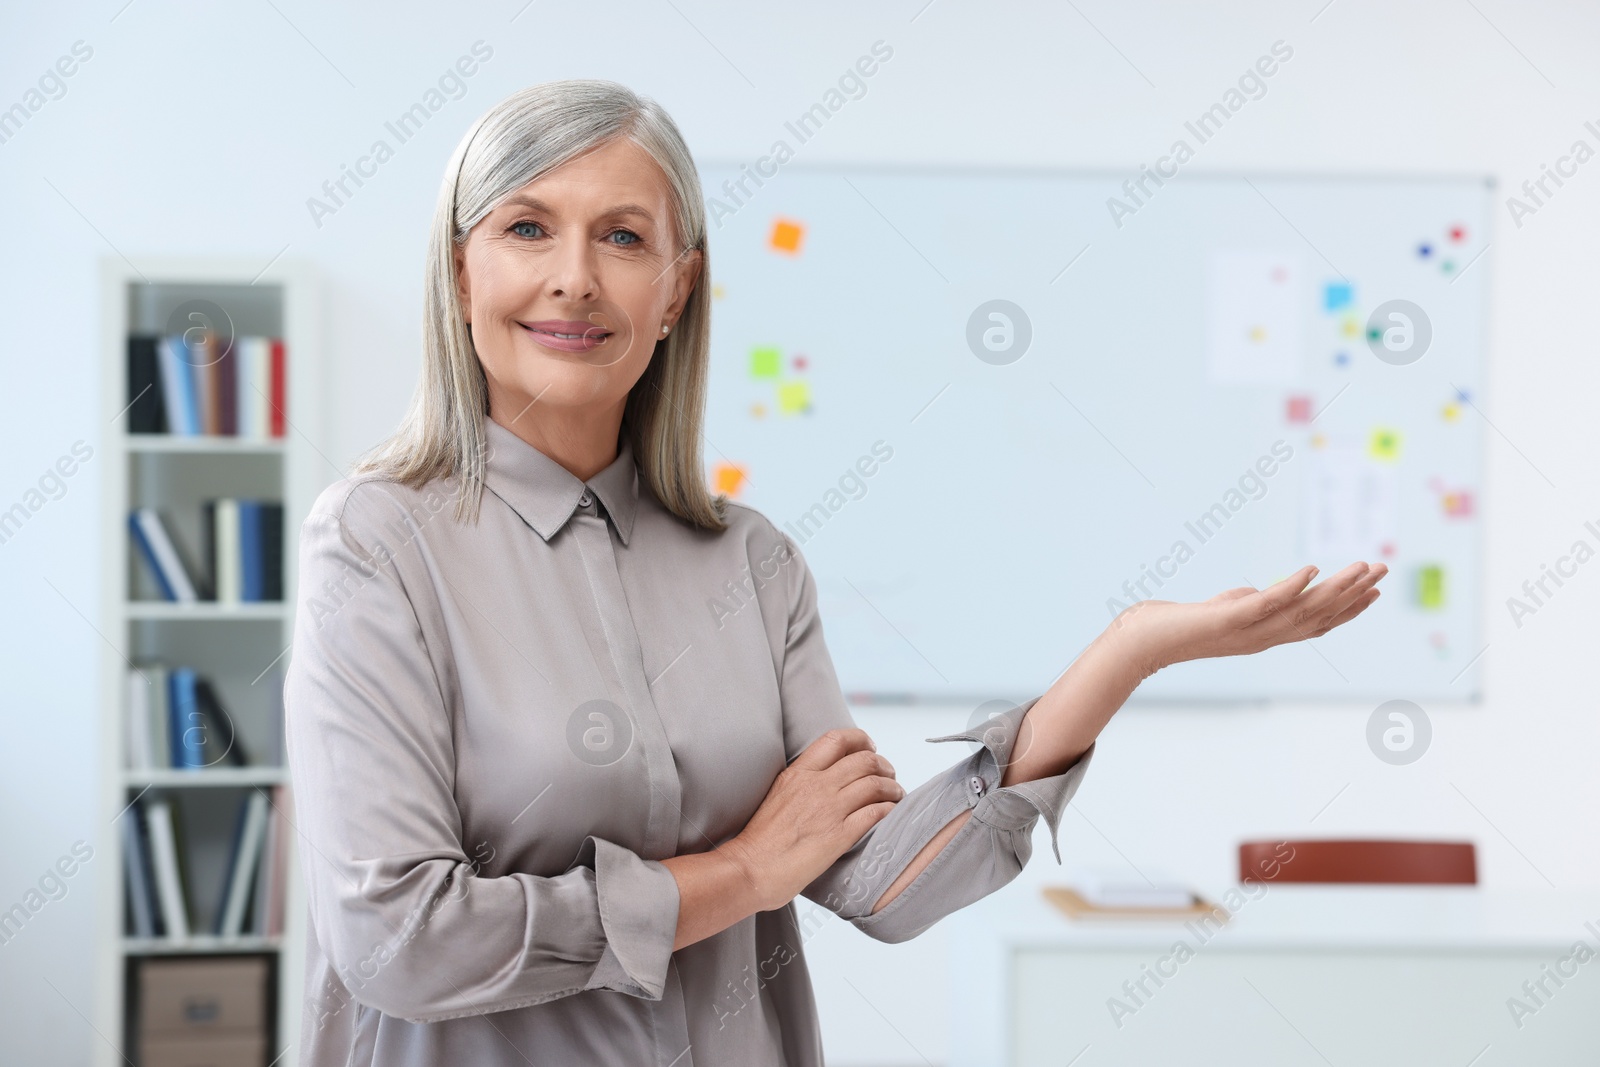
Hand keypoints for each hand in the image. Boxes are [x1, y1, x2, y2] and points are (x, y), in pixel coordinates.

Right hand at [725, 728, 904, 911]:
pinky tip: (891, 813)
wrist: (751, 868)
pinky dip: (889, 810)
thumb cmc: (761, 839)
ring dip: (892, 788)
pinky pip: (876, 813)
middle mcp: (816, 786)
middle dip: (883, 765)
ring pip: (875, 784)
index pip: (836, 740)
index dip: (860, 739)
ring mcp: (829, 810)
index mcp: (798, 773)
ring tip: (896, 795)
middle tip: (889, 775)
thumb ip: (802, 784)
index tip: (869, 746)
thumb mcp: (778, 795)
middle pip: (864, 760)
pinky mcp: (839, 835)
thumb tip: (824, 780)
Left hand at [1112, 561, 1387, 675]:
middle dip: (1354, 594)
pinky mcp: (1227, 619)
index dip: (1348, 609)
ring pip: (1302, 609)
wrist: (1144, 642)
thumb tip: (1258, 593)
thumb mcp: (1223, 611)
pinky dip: (1290, 587)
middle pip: (1319, 616)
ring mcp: (1248, 630)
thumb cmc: (1180, 627)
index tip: (1374, 590)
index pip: (1317, 624)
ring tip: (1362, 567)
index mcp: (1266, 636)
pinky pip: (1265, 602)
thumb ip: (1246, 604)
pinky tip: (1311, 570)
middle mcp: (1263, 637)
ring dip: (1335, 588)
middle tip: (1383, 570)